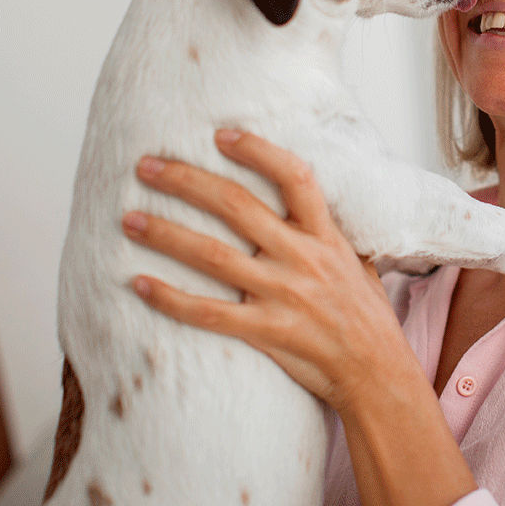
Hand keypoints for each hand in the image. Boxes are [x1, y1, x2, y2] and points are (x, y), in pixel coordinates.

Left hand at [124, 129, 412, 409]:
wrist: (376, 370)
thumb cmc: (364, 314)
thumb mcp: (355, 260)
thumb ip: (324, 231)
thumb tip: (299, 201)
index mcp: (326, 235)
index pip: (294, 177)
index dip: (257, 151)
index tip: (220, 134)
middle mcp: (303, 258)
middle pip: (237, 207)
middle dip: (186, 181)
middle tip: (146, 167)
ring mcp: (283, 295)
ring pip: (212, 256)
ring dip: (165, 234)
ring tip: (128, 220)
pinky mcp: (267, 331)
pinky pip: (208, 313)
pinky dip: (170, 299)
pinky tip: (138, 285)